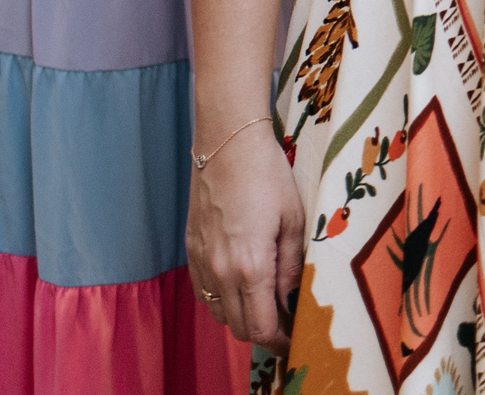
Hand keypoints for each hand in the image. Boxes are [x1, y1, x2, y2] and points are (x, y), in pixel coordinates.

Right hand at [185, 121, 304, 353]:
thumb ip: (290, 267)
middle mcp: (220, 271)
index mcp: (250, 266)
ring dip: (240, 318)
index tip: (294, 340)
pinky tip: (239, 284)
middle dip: (262, 333)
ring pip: (218, 313)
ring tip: (263, 304)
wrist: (227, 143)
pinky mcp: (191, 250)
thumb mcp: (292, 219)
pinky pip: (203, 292)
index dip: (279, 341)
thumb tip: (291, 300)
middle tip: (283, 323)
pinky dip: (221, 299)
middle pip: (238, 327)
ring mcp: (201, 262)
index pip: (260, 327)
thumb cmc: (267, 175)